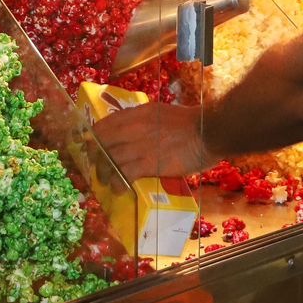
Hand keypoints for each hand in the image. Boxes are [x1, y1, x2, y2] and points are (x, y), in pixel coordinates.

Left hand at [93, 102, 212, 178]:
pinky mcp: (148, 163)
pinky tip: (119, 189)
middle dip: (96, 156)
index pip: (105, 124)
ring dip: (104, 172)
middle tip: (97, 166)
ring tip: (106, 181)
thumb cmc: (191, 123)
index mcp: (138, 113)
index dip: (96, 137)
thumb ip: (145, 120)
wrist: (208, 131)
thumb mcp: (161, 113)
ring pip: (110, 159)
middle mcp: (134, 126)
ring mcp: (140, 145)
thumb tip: (134, 131)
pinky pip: (124, 174)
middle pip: (102, 142)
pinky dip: (118, 183)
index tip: (94, 147)